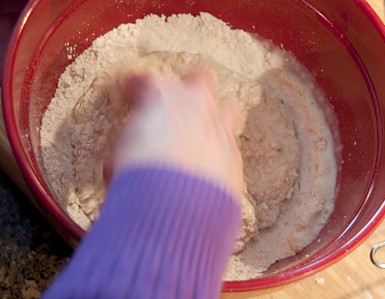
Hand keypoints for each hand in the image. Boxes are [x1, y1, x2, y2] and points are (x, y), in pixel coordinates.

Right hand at [106, 69, 243, 198]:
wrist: (175, 202)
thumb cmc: (141, 172)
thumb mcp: (121, 154)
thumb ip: (131, 146)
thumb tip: (124, 159)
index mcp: (161, 95)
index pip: (146, 82)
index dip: (138, 89)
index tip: (133, 96)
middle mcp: (195, 104)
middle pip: (200, 79)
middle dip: (191, 88)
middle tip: (180, 104)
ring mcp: (220, 126)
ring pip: (227, 110)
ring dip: (216, 118)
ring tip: (205, 133)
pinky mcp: (234, 154)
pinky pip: (230, 146)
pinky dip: (219, 153)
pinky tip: (209, 168)